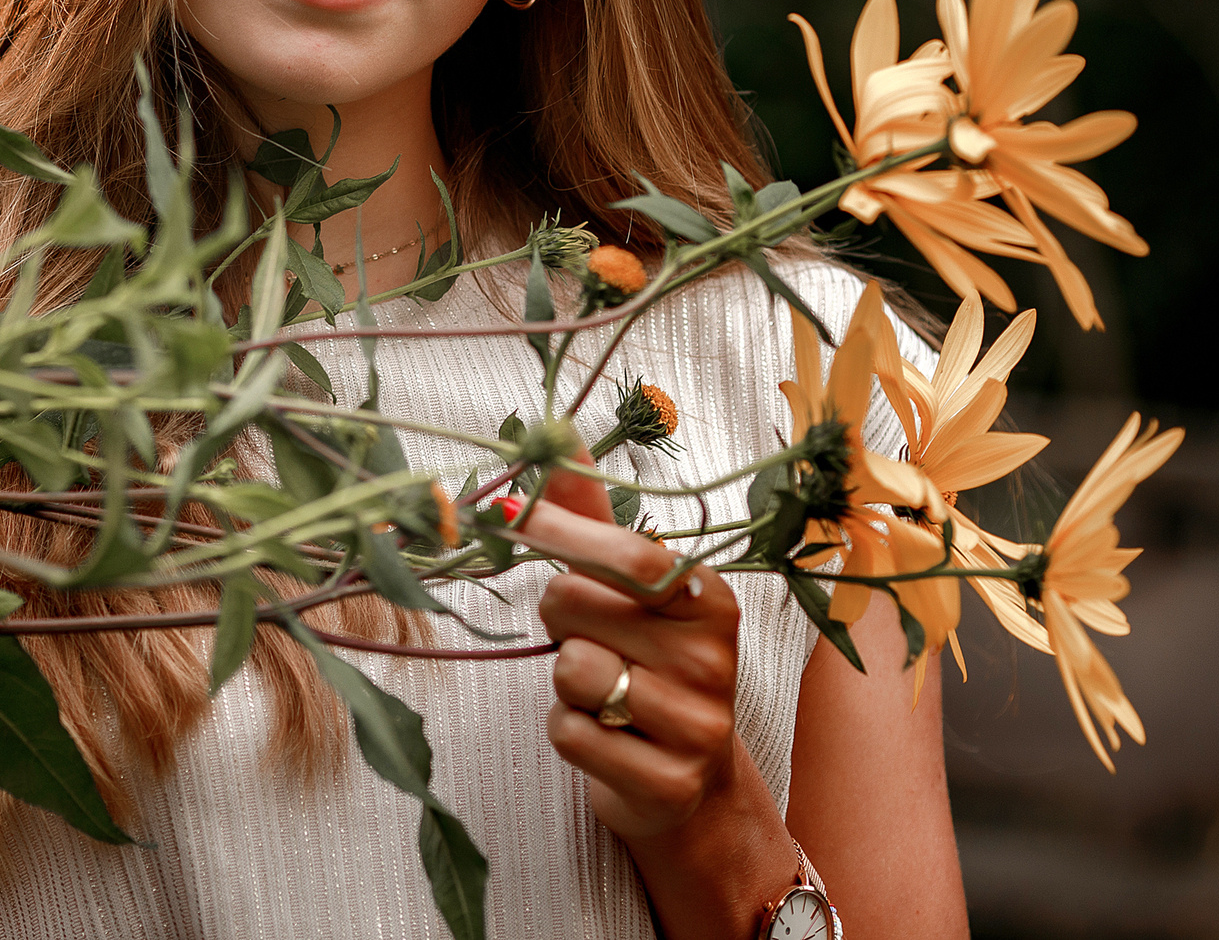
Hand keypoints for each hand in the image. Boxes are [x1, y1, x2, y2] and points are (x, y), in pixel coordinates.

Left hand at [519, 461, 795, 938]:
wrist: (687, 785)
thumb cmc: (647, 668)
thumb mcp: (627, 593)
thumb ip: (590, 517)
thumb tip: (558, 432)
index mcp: (708, 598)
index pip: (629, 552)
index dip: (558, 529)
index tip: (503, 512)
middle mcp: (715, 657)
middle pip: (576, 603)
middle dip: (558, 619)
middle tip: (589, 640)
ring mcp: (699, 724)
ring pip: (571, 670)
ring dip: (564, 682)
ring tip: (602, 693)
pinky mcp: (671, 783)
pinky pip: (570, 734)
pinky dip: (568, 732)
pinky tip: (603, 736)